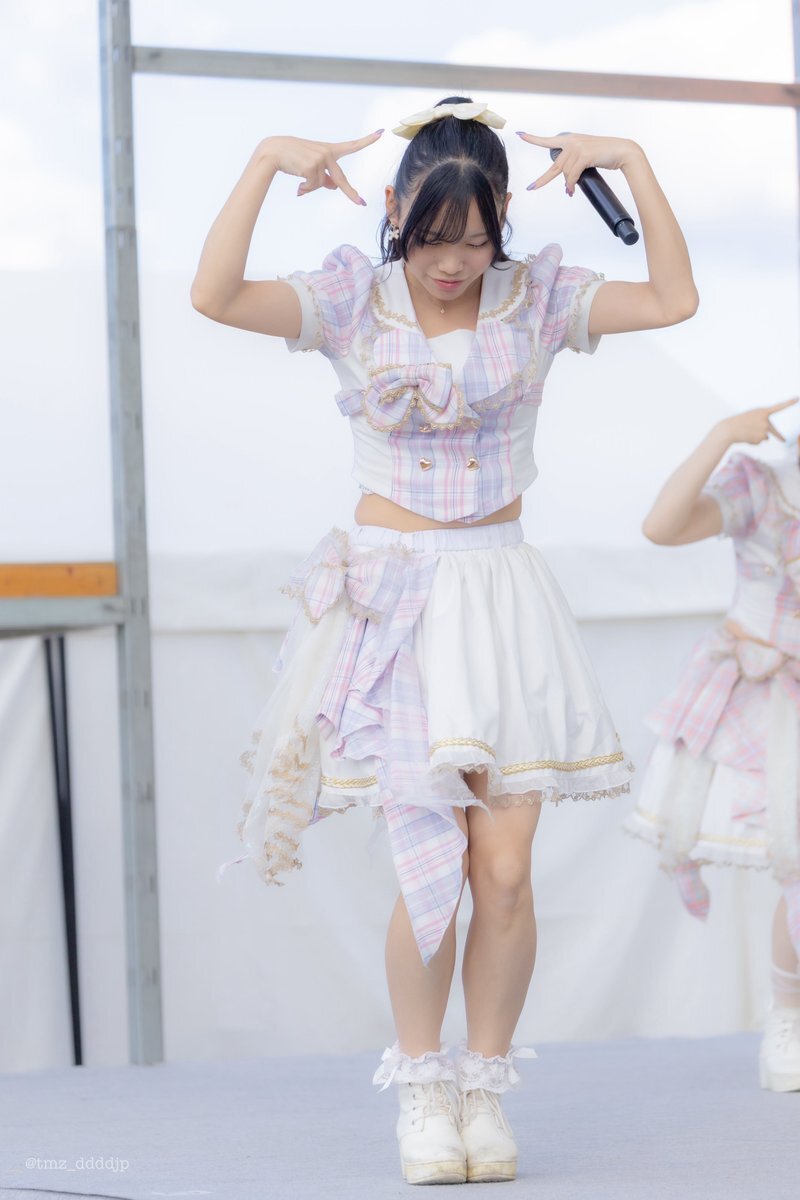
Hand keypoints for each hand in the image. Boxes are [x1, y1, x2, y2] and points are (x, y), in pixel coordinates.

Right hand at [258, 130, 382, 205]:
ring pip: (321, 185)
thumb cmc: (292, 157)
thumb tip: (335, 188)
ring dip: (310, 187)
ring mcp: (320, 159)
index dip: (367, 140)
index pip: (351, 146)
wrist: (273, 151)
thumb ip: (326, 176)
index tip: (381, 133)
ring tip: (300, 182)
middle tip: (362, 204)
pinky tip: (298, 184)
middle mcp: (327, 153)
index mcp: (329, 149)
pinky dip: (305, 188)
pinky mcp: (312, 167)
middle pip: (341, 179)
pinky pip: (313, 186)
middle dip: (350, 193)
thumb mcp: (311, 164)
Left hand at [516, 131, 640, 193]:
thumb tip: (567, 182)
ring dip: (568, 185)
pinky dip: (571, 185)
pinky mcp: (584, 154)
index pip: (549, 141)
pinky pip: (572, 175)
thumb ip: (574, 164)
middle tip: (531, 188)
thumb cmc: (606, 155)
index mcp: (571, 139)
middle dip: (542, 180)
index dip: (533, 139)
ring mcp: (577, 147)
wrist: (623, 151)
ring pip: (565, 173)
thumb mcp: (586, 157)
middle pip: (554, 166)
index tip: (520, 135)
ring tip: (570, 192)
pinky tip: (571, 191)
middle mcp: (572, 141)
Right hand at [716, 398, 798, 446]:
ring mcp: (764, 429)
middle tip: (785, 441)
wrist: (729, 429)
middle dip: (779, 437)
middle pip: (773, 431)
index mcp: (763, 411)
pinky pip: (760, 441)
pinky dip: (754, 441)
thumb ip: (762, 426)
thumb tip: (768, 439)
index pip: (779, 407)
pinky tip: (747, 437)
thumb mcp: (751, 419)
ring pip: (765, 437)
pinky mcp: (761, 437)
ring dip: (757, 437)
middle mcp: (766, 419)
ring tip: (747, 433)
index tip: (797, 398)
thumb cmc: (739, 423)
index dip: (789, 403)